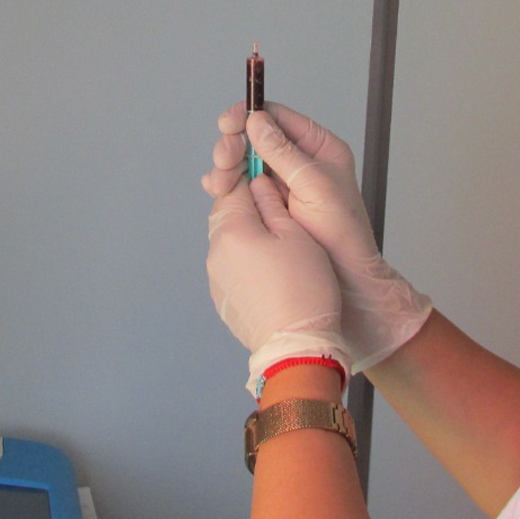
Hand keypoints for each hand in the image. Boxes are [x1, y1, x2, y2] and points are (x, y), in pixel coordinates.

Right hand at [202, 102, 431, 372]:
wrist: (345, 282)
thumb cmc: (342, 237)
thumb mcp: (315, 187)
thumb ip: (285, 153)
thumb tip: (257, 121)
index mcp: (318, 149)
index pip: (279, 118)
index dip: (251, 116)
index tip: (230, 122)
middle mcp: (297, 163)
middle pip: (255, 139)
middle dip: (234, 144)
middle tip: (225, 157)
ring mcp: (280, 185)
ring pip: (242, 163)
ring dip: (225, 166)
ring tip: (220, 179)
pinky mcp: (266, 206)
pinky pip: (239, 187)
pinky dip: (225, 185)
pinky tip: (216, 188)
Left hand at [206, 174, 348, 394]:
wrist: (297, 347)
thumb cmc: (303, 291)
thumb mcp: (296, 234)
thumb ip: (272, 203)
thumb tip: (259, 184)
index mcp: (231, 230)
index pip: (233, 185)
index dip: (250, 173)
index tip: (266, 171)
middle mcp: (215, 253)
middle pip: (228, 214)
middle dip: (251, 207)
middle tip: (281, 211)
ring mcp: (216, 279)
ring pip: (230, 242)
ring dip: (250, 236)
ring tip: (282, 246)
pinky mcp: (223, 300)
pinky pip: (233, 268)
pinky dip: (249, 262)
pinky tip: (274, 272)